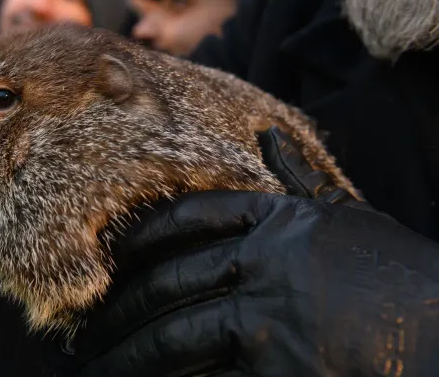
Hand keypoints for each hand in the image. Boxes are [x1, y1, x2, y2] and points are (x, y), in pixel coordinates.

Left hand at [75, 127, 438, 376]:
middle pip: (167, 286)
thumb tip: (270, 137)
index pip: (190, 220)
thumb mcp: (353, 219)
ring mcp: (267, 321)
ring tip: (97, 369)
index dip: (143, 237)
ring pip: (173, 339)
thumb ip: (304, 182)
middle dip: (119, 314)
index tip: (114, 256)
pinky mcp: (275, 371)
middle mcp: (265, 266)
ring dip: (128, 358)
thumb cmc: (403, 279)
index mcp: (280, 224)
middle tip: (86, 334)